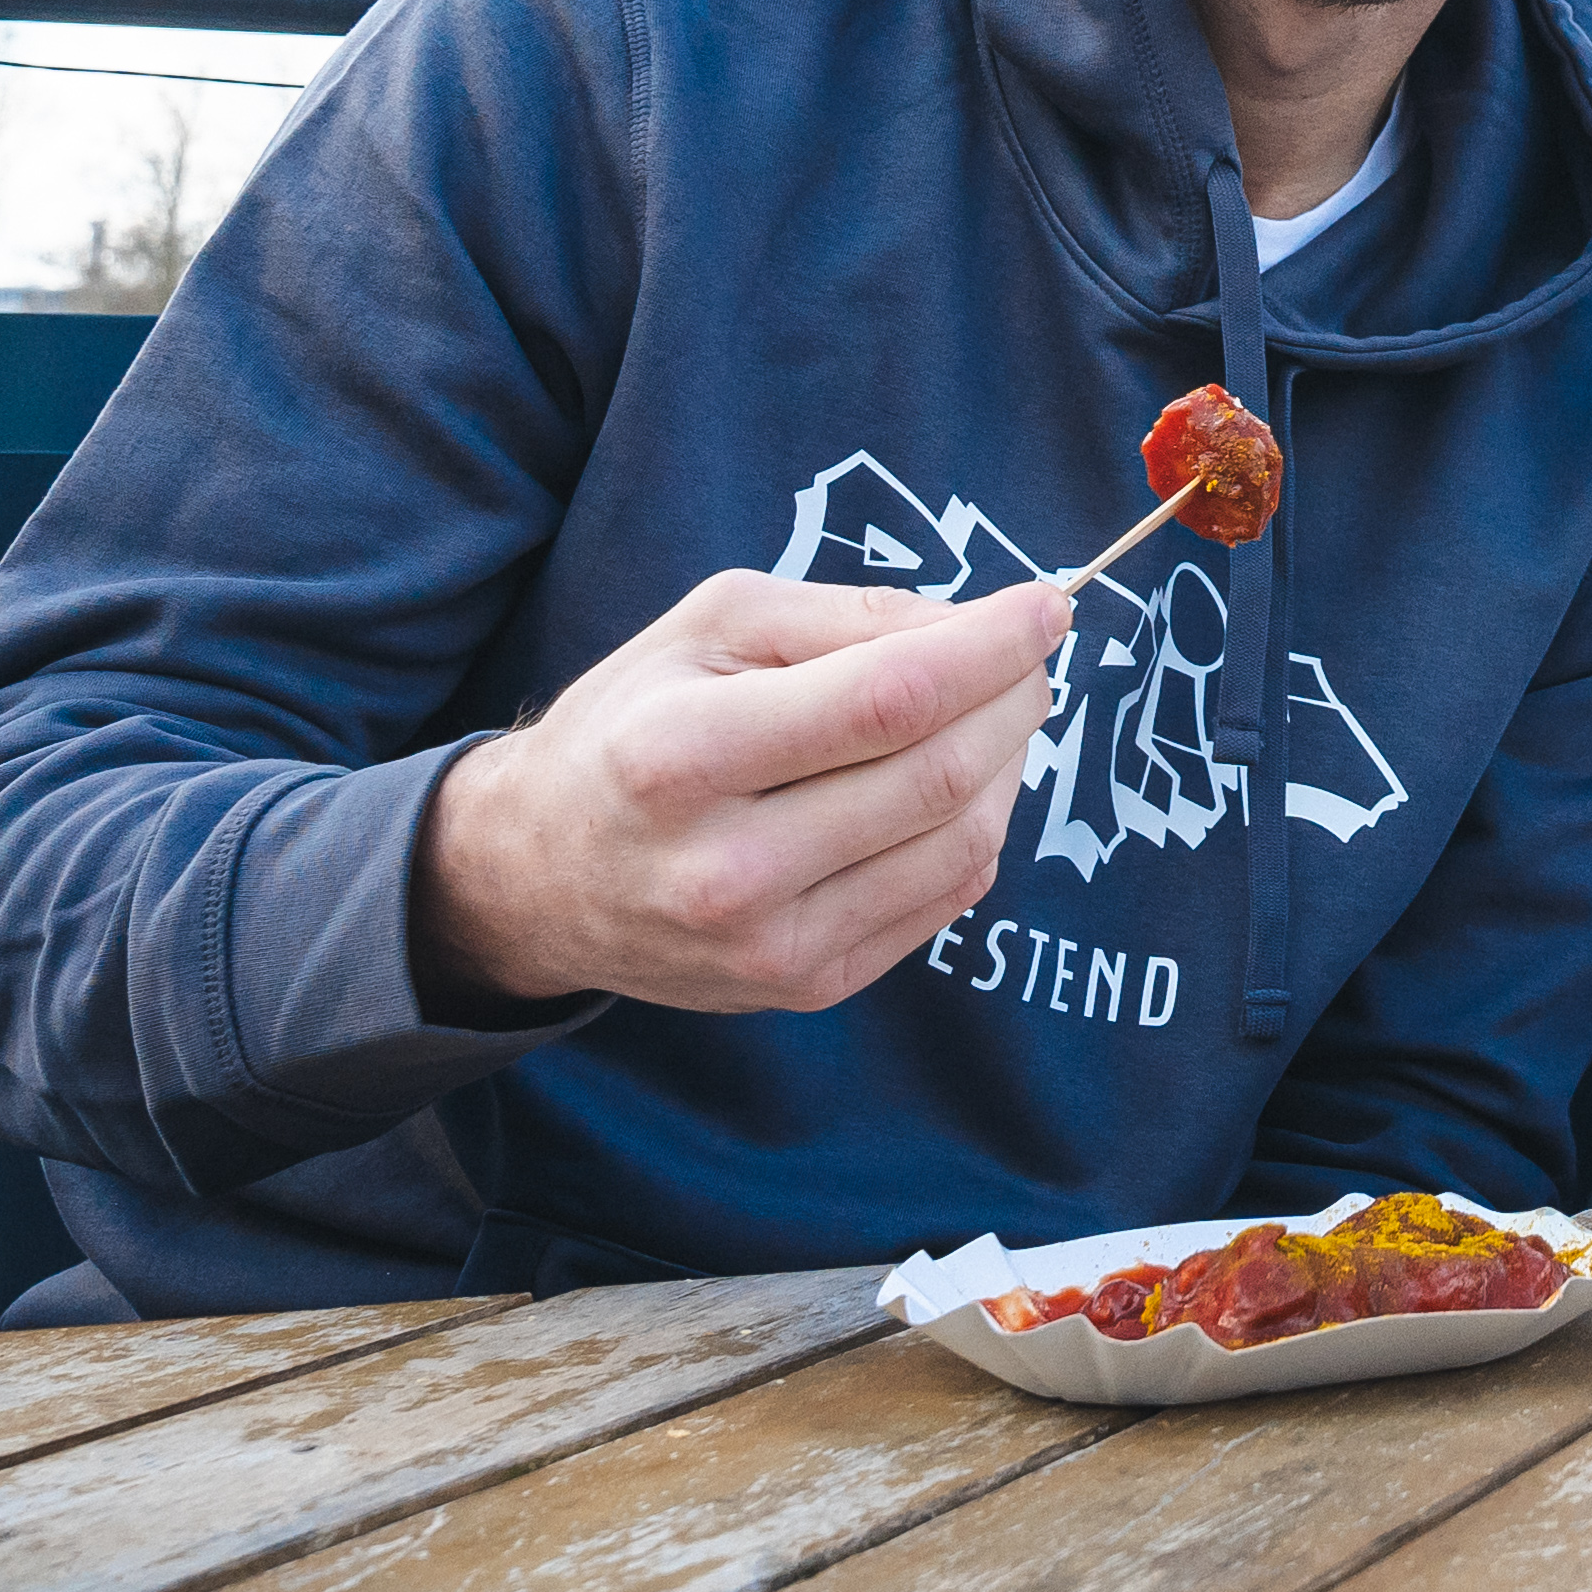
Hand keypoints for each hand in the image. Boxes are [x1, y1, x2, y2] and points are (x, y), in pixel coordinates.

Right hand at [412, 570, 1066, 1020]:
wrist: (543, 875)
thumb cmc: (634, 724)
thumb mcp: (710, 626)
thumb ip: (849, 616)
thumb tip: (983, 624)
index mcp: (682, 756)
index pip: (887, 700)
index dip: (990, 649)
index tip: (1048, 606)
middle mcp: (726, 869)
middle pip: (939, 775)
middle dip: (1014, 698)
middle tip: (1029, 652)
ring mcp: (772, 944)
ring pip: (964, 841)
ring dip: (1010, 761)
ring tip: (990, 710)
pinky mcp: (809, 984)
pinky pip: (950, 896)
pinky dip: (979, 824)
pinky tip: (953, 781)